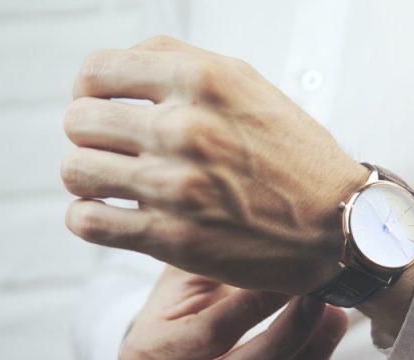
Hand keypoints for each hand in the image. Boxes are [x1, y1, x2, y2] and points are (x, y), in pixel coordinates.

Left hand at [62, 35, 367, 293]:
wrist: (338, 224)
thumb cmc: (295, 156)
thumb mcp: (248, 86)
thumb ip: (181, 67)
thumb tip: (117, 70)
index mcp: (201, 80)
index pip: (97, 71)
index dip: (90, 90)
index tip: (103, 108)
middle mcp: (183, 127)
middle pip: (79, 121)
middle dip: (91, 137)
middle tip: (115, 152)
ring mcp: (174, 185)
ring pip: (75, 170)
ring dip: (87, 178)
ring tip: (112, 185)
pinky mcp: (171, 237)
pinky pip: (87, 222)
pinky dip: (89, 220)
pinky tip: (112, 217)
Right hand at [120, 265, 347, 359]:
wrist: (175, 344)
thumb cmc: (185, 298)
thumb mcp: (190, 272)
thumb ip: (220, 260)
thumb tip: (276, 239)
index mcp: (141, 357)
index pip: (211, 334)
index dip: (259, 305)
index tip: (296, 272)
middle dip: (291, 335)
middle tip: (324, 298)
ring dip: (309, 358)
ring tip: (335, 317)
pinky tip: (321, 344)